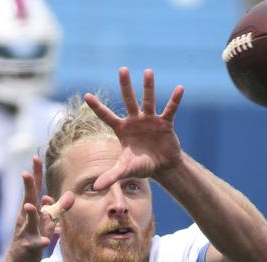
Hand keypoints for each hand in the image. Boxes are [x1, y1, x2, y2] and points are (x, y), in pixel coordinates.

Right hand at [9, 156, 73, 261]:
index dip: (36, 174)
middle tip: (25, 173)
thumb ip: (58, 210)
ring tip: (31, 206)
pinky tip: (46, 241)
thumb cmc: (33, 237)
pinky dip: (41, 242)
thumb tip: (69, 196)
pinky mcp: (28, 246)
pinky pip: (36, 243)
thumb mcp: (48, 223)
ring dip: (31, 214)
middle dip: (28, 187)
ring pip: (29, 221)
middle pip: (28, 199)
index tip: (36, 157)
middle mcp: (26, 218)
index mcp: (31, 210)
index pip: (34, 189)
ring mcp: (26, 232)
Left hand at [84, 67, 184, 189]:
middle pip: (129, 100)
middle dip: (126, 86)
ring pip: (149, 100)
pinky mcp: (165, 123)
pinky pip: (170, 109)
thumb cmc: (141, 166)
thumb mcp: (125, 170)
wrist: (161, 166)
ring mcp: (150, 120)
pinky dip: (175, 100)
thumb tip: (95, 187)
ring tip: (148, 71)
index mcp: (122, 129)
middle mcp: (135, 121)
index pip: (107, 116)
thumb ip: (111, 176)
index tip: (86, 95)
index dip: (97, 107)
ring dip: (148, 87)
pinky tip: (180, 88)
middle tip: (122, 69)